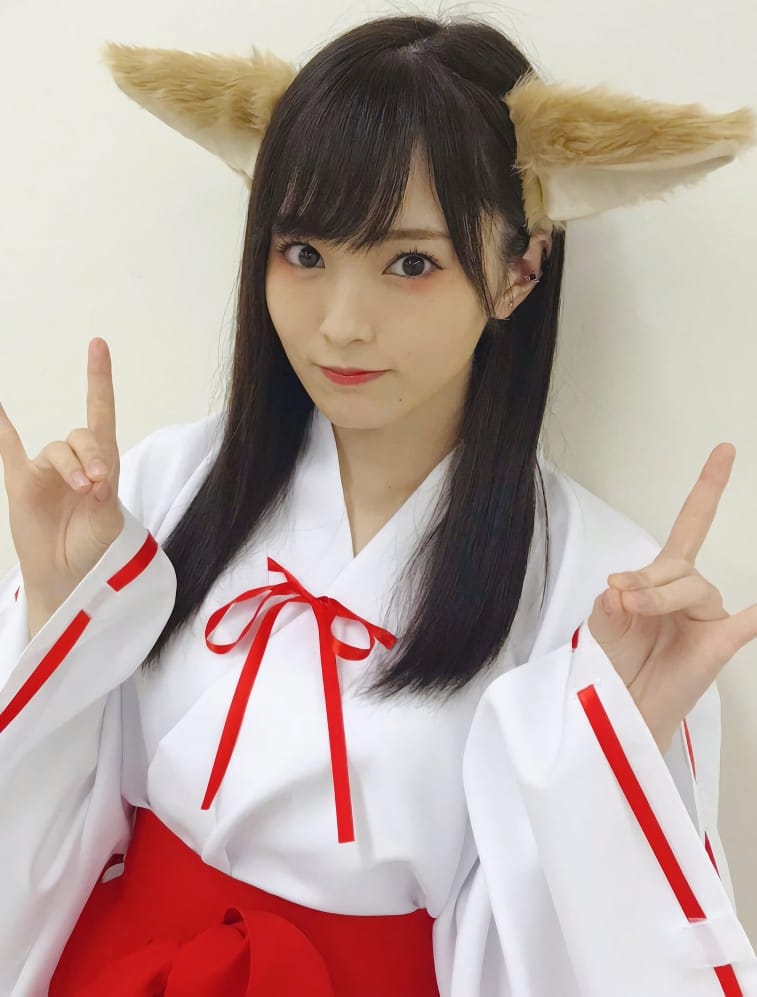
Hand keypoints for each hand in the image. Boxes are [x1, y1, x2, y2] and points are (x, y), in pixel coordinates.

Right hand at [0, 338, 123, 618]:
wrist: (68, 577)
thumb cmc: (94, 549)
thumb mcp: (108, 521)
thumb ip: (103, 494)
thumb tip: (95, 475)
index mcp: (102, 465)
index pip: (100, 414)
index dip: (99, 380)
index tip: (97, 345)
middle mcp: (74, 461)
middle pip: (83, 437)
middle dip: (93, 456)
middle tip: (99, 484)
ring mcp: (46, 470)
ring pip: (57, 450)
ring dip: (72, 465)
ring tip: (86, 490)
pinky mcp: (21, 483)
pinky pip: (6, 447)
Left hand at [587, 443, 756, 752]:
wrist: (620, 709)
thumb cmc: (614, 662)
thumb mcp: (603, 620)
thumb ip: (615, 597)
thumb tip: (625, 583)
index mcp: (663, 578)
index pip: (689, 526)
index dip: (707, 489)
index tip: (724, 451)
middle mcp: (690, 592)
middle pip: (677, 566)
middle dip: (648, 580)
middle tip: (624, 601)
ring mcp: (708, 619)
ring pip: (693, 588)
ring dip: (661, 596)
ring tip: (636, 613)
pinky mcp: (719, 646)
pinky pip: (748, 623)